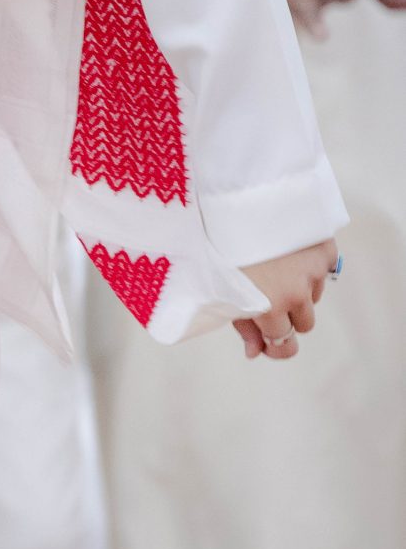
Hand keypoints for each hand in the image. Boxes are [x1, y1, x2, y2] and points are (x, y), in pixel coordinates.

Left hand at [233, 238, 339, 360]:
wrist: (244, 196)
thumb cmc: (222, 243)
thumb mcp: (225, 288)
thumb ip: (243, 324)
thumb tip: (255, 352)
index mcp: (270, 306)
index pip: (285, 342)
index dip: (277, 345)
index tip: (271, 342)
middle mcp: (298, 293)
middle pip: (304, 322)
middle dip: (288, 315)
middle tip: (270, 296)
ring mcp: (315, 271)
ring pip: (314, 295)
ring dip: (300, 288)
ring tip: (276, 264)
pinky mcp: (325, 249)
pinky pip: (323, 269)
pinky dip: (310, 265)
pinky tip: (290, 251)